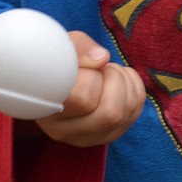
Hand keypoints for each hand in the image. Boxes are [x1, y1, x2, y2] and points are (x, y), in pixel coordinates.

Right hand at [34, 32, 145, 147]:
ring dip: (124, 82)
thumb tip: (103, 59)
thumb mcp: (60, 44)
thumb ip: (78, 47)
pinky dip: (133, 87)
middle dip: (114, 79)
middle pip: (110, 114)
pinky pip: (135, 112)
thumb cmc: (53, 58)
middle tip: (101, 66)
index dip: (91, 76)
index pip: (83, 98)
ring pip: (125, 115)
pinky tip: (116, 79)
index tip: (81, 65)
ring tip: (106, 71)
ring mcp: (88, 137)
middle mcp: (65, 130)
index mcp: (47, 108)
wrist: (50, 75)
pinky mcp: (107, 135)